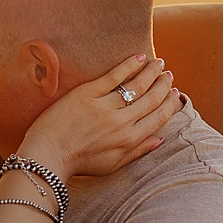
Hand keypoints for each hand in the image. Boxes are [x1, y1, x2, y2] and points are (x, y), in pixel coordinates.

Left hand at [17, 52, 177, 178]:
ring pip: (137, 85)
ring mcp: (105, 107)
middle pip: (151, 99)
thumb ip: (137, 152)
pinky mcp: (88, 94)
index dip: (170, 104)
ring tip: (159, 63)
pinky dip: (129, 65)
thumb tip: (159, 140)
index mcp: (129, 140)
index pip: (158, 118)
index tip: (175, 94)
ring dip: (152, 72)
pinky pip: (114, 76)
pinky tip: (139, 57)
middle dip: (164, 85)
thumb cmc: (78, 162)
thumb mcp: (112, 165)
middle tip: (169, 75)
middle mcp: (122, 122)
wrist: (47, 156)